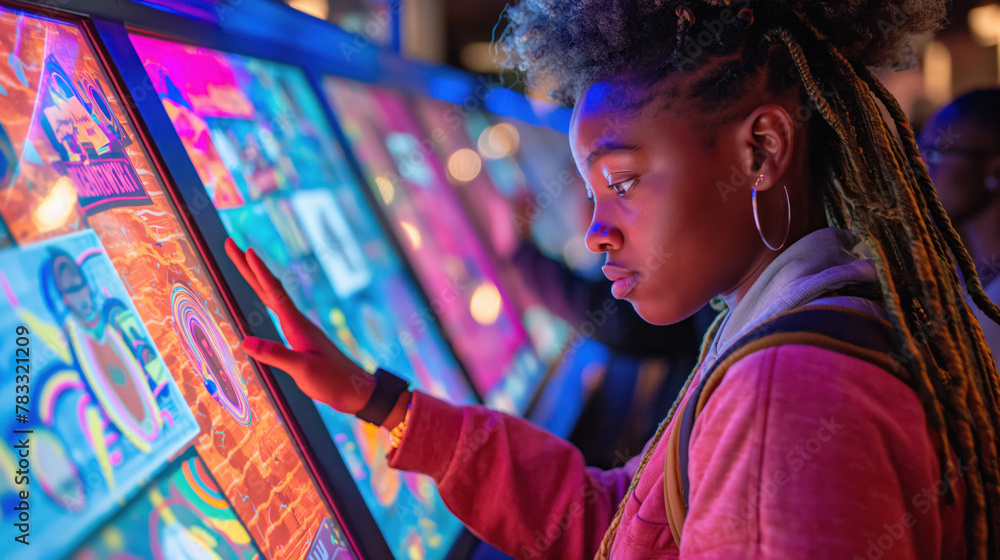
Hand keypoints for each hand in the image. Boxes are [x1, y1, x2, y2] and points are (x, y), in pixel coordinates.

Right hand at [225, 238, 374, 413]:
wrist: (355, 390)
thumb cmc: (332, 381)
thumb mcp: (303, 370)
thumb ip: (276, 355)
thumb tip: (245, 341)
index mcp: (296, 325)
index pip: (273, 292)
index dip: (258, 272)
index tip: (245, 250)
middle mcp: (297, 321)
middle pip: (268, 287)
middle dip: (247, 266)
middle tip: (230, 244)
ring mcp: (298, 328)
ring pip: (271, 296)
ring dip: (255, 277)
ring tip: (242, 261)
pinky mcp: (299, 337)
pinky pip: (276, 309)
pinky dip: (264, 296)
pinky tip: (262, 295)